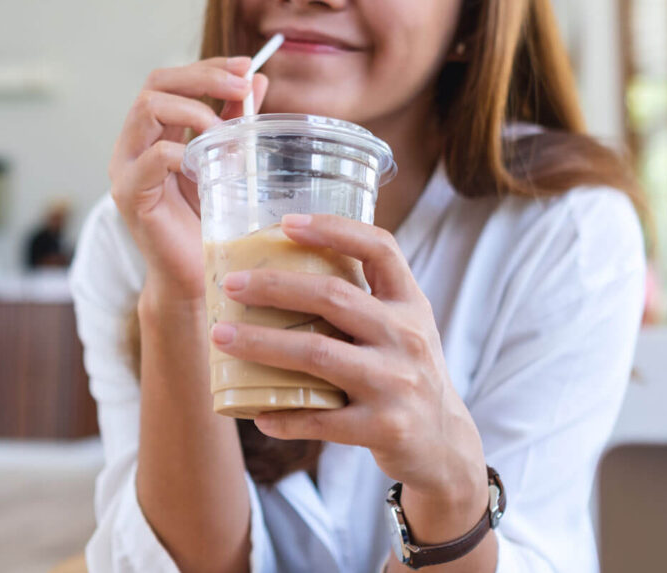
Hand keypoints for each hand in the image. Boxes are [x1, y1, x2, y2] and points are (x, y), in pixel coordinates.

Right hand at [108, 57, 267, 301]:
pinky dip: (184, 153)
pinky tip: (207, 165)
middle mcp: (132, 144)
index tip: (246, 66)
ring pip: (146, 109)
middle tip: (241, 87)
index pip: (170, 80)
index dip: (207, 67)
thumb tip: (256, 79)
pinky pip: (152, 157)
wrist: (197, 276)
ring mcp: (125, 169)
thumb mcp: (226, 161)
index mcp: (153, 132)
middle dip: (202, 78)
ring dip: (193, 111)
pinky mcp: (129, 196)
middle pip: (155, 85)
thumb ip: (234, 121)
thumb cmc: (209, 222)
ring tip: (224, 132)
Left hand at [209, 213, 486, 508]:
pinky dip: (283, 415)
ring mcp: (397, 384)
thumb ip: (361, 299)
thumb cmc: (405, 373)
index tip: (286, 223)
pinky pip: (321, 419)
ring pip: (318, 354)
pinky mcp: (384, 428)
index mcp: (409, 303)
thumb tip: (281, 267)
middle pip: (333, 297)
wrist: (445, 444)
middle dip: (275, 287)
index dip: (334, 228)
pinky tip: (256, 411)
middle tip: (230, 284)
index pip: (380, 248)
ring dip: (262, 344)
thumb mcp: (402, 327)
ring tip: (221, 338)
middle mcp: (407, 337)